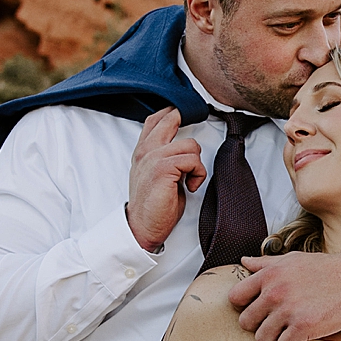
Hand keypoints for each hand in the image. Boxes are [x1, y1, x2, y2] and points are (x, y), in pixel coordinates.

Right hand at [128, 108, 204, 251]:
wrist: (142, 228)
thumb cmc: (154, 206)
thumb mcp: (158, 174)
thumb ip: (166, 156)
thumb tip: (188, 149)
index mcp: (144, 151)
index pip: (156, 118)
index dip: (174, 112)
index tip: (189, 118)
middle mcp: (146, 150)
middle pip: (171, 117)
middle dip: (190, 121)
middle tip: (198, 135)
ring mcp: (153, 158)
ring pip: (191, 144)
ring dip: (197, 164)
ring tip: (190, 179)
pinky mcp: (163, 169)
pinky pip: (193, 160)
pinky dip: (198, 174)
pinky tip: (190, 186)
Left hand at [228, 249, 340, 340]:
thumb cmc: (323, 269)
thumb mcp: (291, 259)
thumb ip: (265, 263)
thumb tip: (243, 261)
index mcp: (268, 275)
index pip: (235, 298)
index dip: (245, 306)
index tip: (259, 310)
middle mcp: (274, 292)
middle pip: (246, 322)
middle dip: (260, 325)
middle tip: (276, 323)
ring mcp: (288, 310)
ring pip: (262, 338)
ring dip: (275, 338)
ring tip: (289, 331)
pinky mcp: (303, 326)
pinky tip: (301, 338)